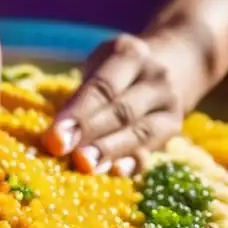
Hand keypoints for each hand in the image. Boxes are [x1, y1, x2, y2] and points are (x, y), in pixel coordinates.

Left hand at [43, 35, 194, 174]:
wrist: (167, 68)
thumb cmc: (114, 73)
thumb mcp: (96, 70)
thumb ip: (77, 100)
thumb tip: (55, 139)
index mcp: (130, 54)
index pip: (102, 86)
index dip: (78, 113)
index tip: (55, 137)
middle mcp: (156, 77)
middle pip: (122, 110)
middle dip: (91, 133)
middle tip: (66, 152)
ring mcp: (169, 104)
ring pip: (140, 132)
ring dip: (110, 151)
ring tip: (86, 166)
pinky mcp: (173, 128)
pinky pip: (152, 149)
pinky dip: (133, 163)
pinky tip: (114, 172)